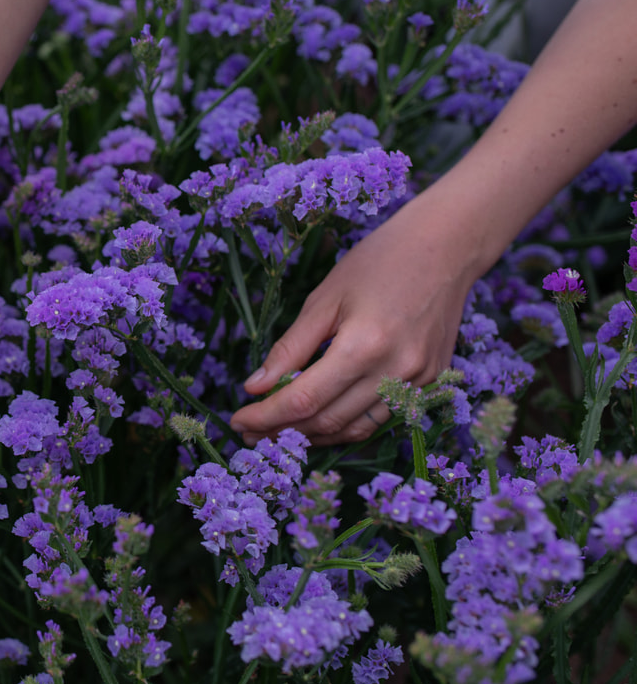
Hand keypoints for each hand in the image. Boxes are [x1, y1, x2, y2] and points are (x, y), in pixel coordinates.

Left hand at [229, 195, 479, 446]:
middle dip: (283, 430)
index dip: (266, 416)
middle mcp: (395, 371)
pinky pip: (380, 419)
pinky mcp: (431, 383)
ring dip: (313, 436)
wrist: (446, 248)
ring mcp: (418, 382)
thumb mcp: (324, 298)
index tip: (238, 420)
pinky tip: (319, 421)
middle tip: (250, 431)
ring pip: (355, 429)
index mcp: (364, 345)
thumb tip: (256, 386)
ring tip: (277, 431)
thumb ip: (290, 347)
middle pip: (327, 421)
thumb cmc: (379, 262)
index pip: (304, 400)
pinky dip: (346, 426)